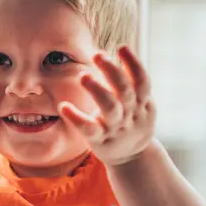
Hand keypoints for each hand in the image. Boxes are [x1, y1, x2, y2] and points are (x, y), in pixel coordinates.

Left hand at [58, 45, 155, 166]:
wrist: (134, 158)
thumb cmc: (133, 123)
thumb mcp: (142, 104)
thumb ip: (134, 82)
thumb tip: (125, 49)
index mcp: (142, 104)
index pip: (142, 82)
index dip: (134, 64)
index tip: (122, 47)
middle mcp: (130, 115)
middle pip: (125, 91)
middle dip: (112, 72)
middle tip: (97, 55)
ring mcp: (115, 128)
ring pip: (109, 108)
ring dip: (97, 90)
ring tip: (83, 75)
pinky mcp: (100, 141)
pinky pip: (88, 130)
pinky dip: (76, 118)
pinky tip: (64, 106)